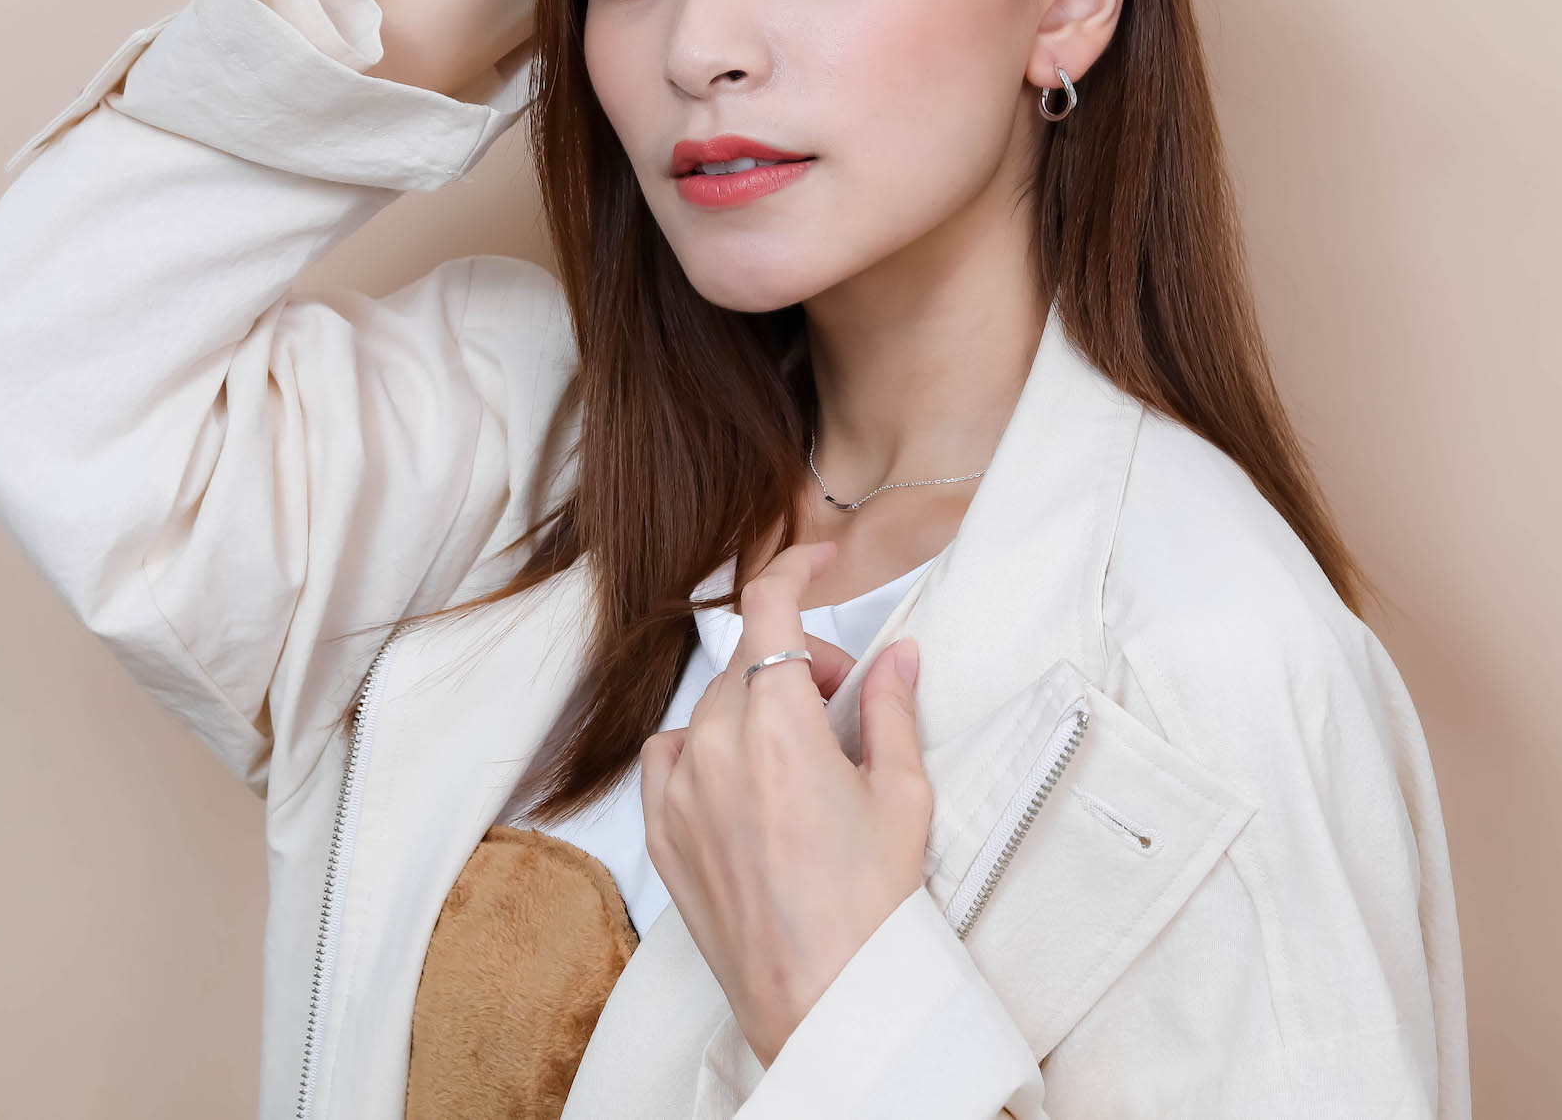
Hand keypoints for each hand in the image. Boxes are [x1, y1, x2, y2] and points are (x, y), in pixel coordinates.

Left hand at [639, 541, 932, 1065]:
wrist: (822, 998)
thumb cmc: (870, 905)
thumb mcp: (902, 795)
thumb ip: (893, 710)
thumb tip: (899, 656)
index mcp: (777, 724)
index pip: (769, 606)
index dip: (796, 567)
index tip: (821, 562)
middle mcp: (714, 746)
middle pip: (749, 664)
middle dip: (799, 666)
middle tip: (846, 707)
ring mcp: (677, 790)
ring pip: (711, 709)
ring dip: (753, 710)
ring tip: (801, 757)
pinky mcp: (660, 832)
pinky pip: (671, 757)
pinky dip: (705, 750)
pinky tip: (746, 783)